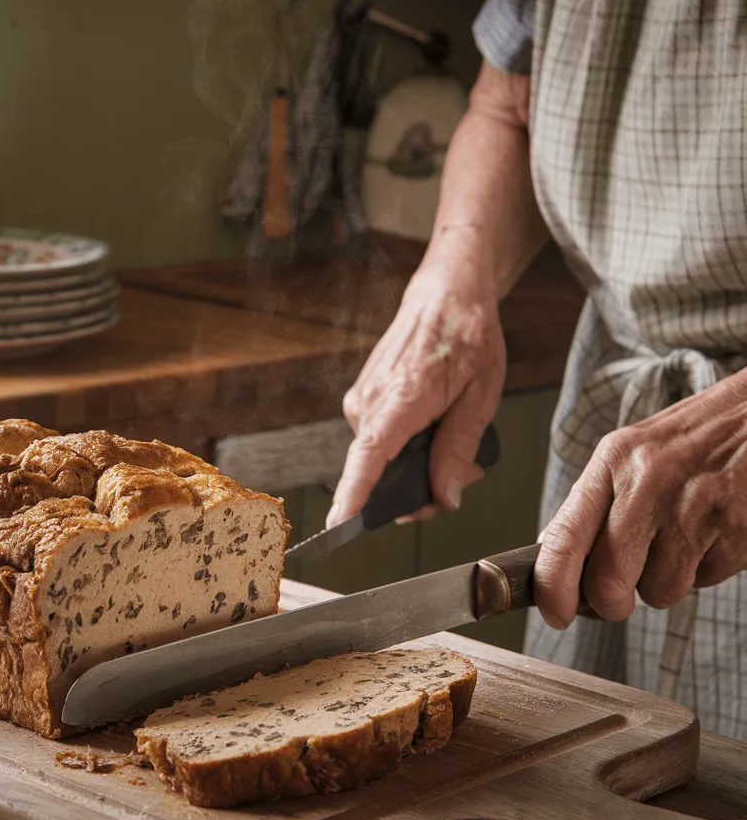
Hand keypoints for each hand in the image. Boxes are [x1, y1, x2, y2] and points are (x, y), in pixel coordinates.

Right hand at [327, 234, 505, 527]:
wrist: (444, 295)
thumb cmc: (467, 337)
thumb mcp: (480, 396)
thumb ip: (458, 449)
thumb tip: (445, 498)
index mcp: (401, 397)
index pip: (370, 454)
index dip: (355, 493)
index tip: (339, 524)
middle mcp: (370, 401)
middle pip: (379, 472)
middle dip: (417, 489)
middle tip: (461, 475)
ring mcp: (361, 401)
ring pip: (381, 461)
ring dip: (415, 467)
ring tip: (452, 441)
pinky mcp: (361, 402)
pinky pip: (379, 443)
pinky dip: (405, 448)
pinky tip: (431, 430)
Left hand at [535, 370, 746, 628]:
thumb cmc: (697, 439)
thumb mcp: (635, 453)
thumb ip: (596, 503)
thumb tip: (554, 557)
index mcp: (614, 462)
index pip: (565, 536)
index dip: (552, 587)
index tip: (554, 613)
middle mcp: (649, 483)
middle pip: (609, 579)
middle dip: (611, 602)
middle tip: (619, 596)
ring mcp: (696, 508)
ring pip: (660, 590)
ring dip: (668, 579)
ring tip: (684, 536)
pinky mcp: (739, 530)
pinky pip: (706, 580)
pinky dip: (707, 568)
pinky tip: (715, 530)